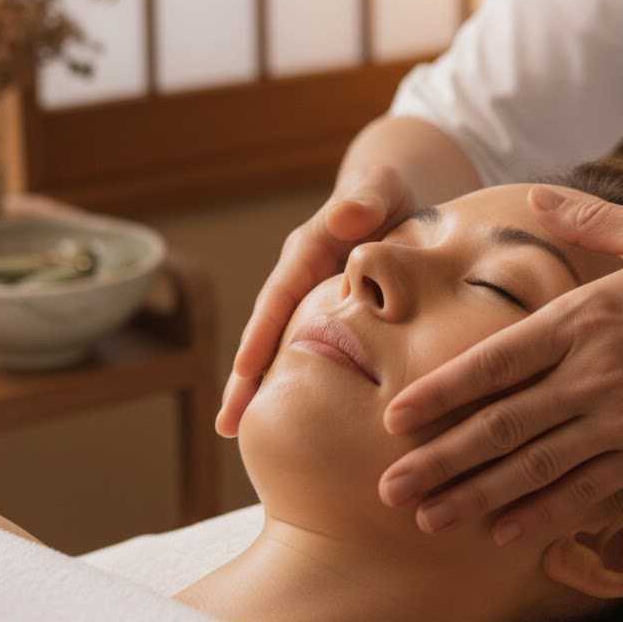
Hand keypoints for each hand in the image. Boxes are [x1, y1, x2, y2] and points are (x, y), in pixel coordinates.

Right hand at [216, 164, 416, 436]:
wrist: (392, 196)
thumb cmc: (388, 191)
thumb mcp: (382, 186)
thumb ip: (366, 198)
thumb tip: (345, 215)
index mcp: (308, 250)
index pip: (280, 296)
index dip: (263, 332)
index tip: (246, 370)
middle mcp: (299, 279)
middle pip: (267, 331)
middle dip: (246, 377)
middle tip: (230, 425)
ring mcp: (310, 301)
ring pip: (281, 349)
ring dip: (261, 389)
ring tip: (241, 435)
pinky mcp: (327, 317)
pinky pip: (307, 353)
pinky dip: (295, 383)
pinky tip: (293, 421)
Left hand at [376, 185, 622, 545]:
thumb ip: (585, 216)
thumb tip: (535, 191)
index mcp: (583, 318)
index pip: (496, 362)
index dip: (441, 392)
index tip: (395, 417)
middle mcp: (592, 375)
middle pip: (501, 426)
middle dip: (440, 460)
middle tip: (389, 487)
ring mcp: (620, 421)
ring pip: (534, 468)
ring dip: (476, 496)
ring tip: (427, 519)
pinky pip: (586, 490)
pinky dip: (542, 514)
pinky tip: (502, 532)